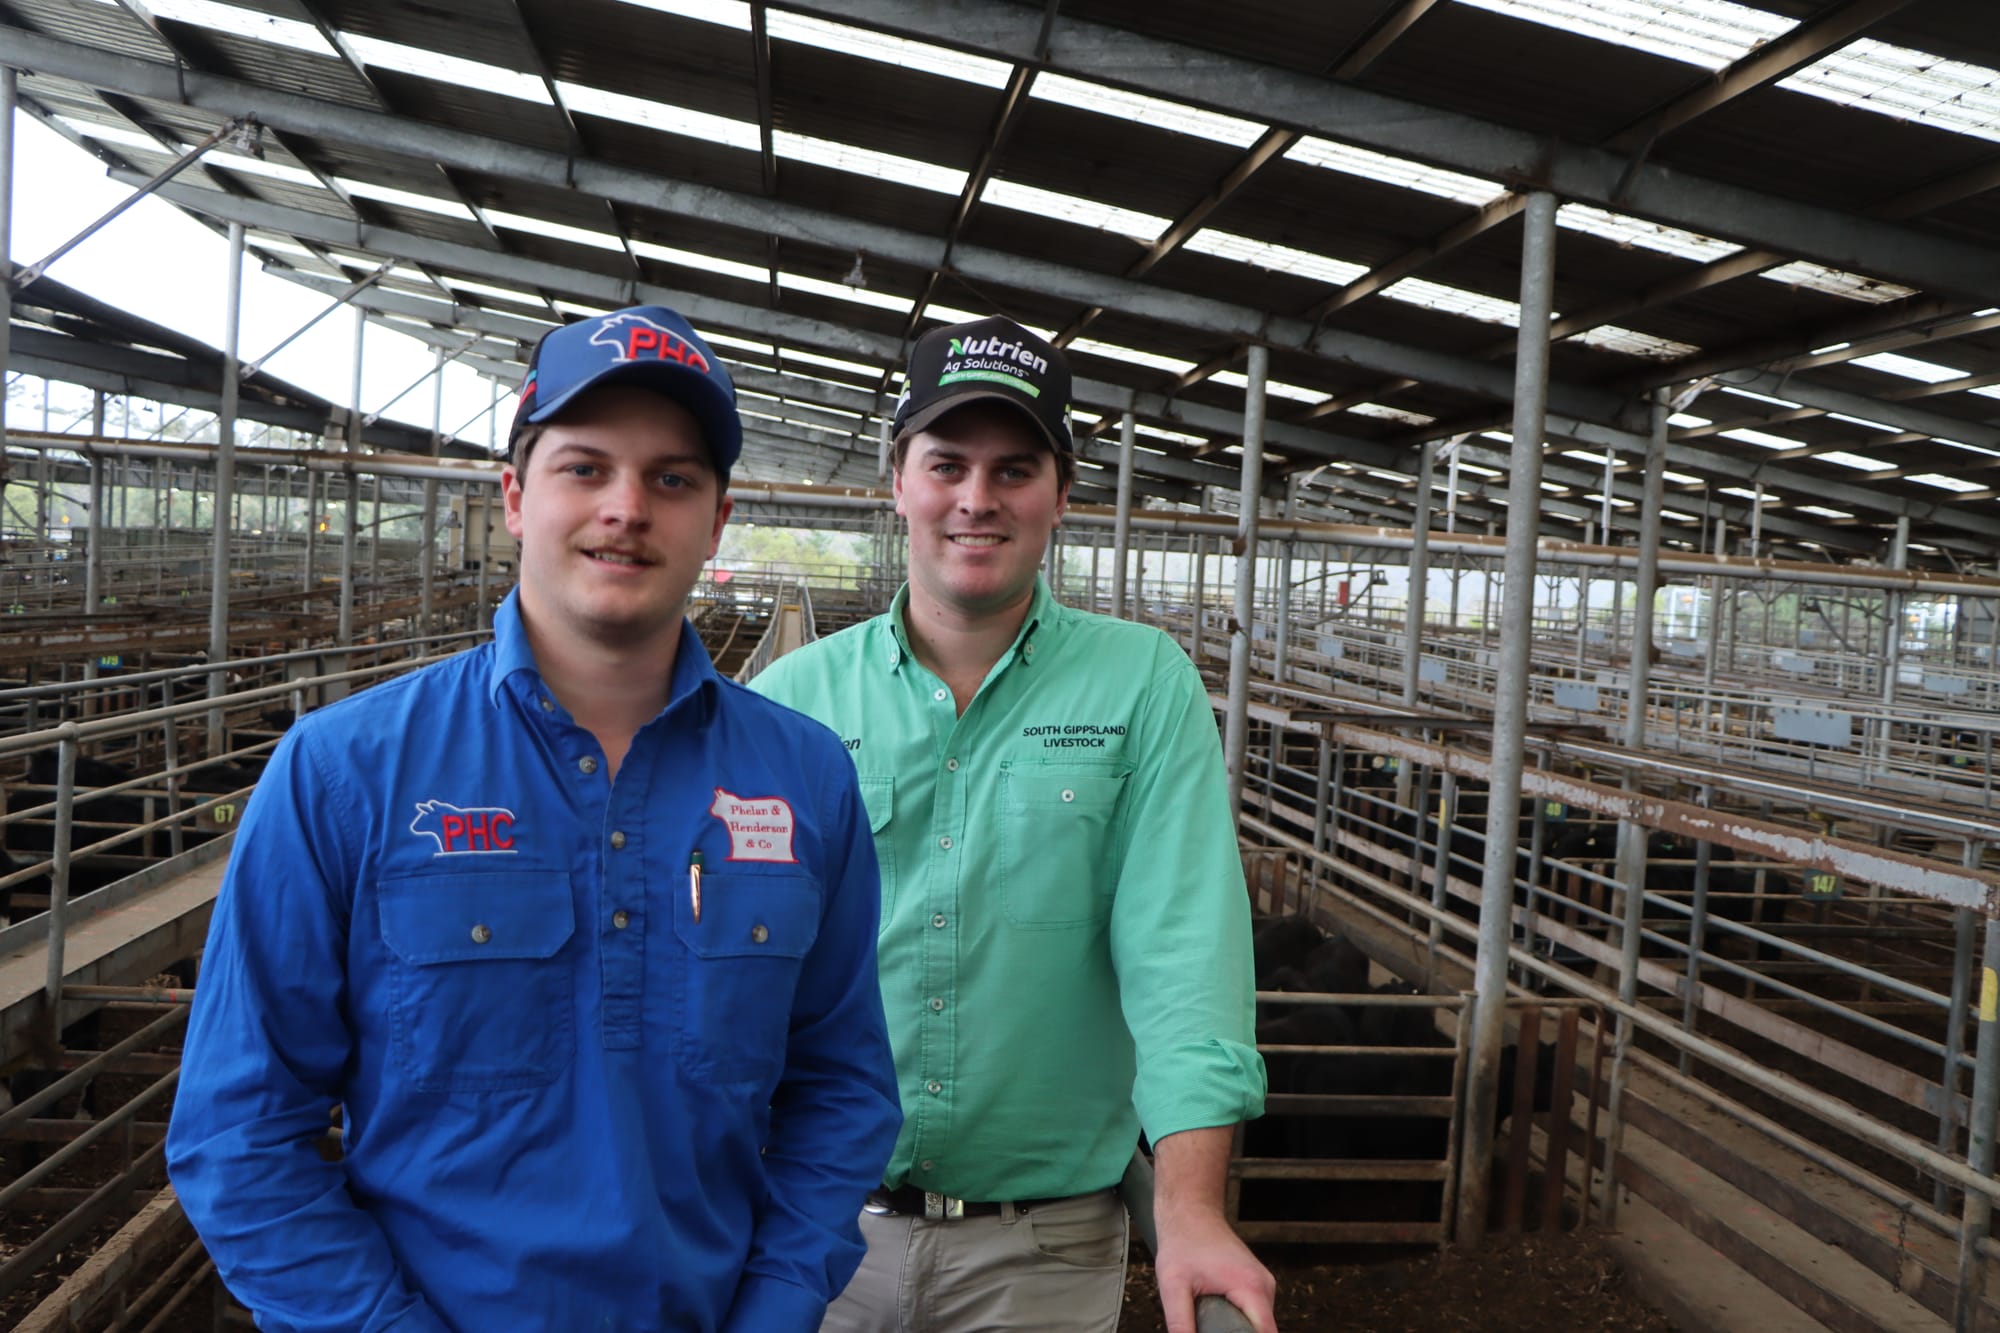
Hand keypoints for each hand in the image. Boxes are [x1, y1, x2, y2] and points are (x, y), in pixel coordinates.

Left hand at [1152, 1204, 1276, 1332]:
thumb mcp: (1173, 1286)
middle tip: (1207, 1322)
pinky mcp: (1256, 1286)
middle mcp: (1265, 1287)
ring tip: (1209, 1314)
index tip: (1220, 1331)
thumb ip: (1180, 1322)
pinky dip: (1236, 1318)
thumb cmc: (1182, 1243)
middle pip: (1260, 1331)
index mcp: (1252, 1288)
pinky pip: (1253, 1313)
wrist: (1191, 1213)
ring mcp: (1263, 1286)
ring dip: (1235, 1328)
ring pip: (1257, 1324)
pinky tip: (1216, 1311)